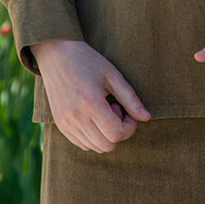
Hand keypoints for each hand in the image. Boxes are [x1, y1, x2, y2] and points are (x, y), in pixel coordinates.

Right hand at [30, 38, 150, 152]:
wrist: (57, 55)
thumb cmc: (88, 62)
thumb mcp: (113, 76)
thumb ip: (131, 99)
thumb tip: (147, 118)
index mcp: (91, 103)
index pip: (116, 134)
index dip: (129, 127)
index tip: (126, 110)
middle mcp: (76, 118)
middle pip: (107, 145)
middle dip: (118, 131)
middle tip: (115, 109)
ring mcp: (65, 123)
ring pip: (95, 147)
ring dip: (105, 134)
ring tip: (102, 111)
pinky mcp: (60, 125)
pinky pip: (82, 144)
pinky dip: (93, 136)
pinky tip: (93, 116)